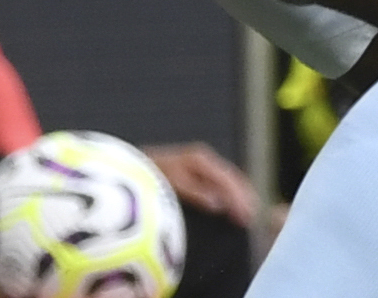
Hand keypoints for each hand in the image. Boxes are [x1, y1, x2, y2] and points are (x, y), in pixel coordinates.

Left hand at [143, 142, 257, 225]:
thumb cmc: (145, 176)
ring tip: (248, 212)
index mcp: (200, 159)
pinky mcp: (192, 172)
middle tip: (252, 217)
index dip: (239, 198)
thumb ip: (194, 191)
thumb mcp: (169, 183)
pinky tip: (229, 206)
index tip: (246, 216)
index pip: (228, 180)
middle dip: (243, 196)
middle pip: (231, 178)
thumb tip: (219, 203)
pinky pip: (217, 182)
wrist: (124, 167)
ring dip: (238, 195)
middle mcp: (202, 159)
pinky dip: (227, 193)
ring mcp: (198, 164)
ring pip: (226, 179)